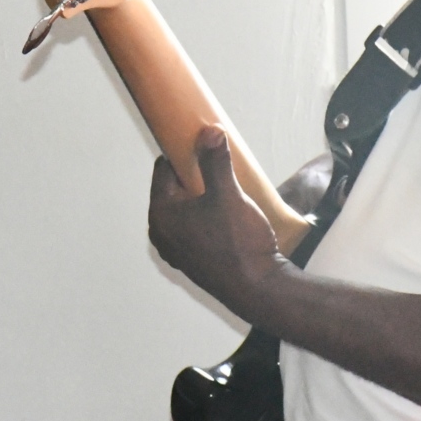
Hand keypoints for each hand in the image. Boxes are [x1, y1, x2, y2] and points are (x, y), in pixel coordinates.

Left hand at [148, 125, 288, 321]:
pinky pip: (192, 228)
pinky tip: (224, 212)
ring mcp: (176, 250)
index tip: (199, 142)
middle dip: (192, 174)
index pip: (163, 169)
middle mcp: (161, 233)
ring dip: (199, 196)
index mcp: (161, 214)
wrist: (259, 289)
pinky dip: (202, 216)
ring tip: (223, 186)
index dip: (181, 152)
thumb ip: (216, 161)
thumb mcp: (228, 194)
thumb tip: (210, 131)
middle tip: (215, 162)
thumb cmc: (239, 243)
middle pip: (172, 190)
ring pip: (183, 210)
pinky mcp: (192, 261)